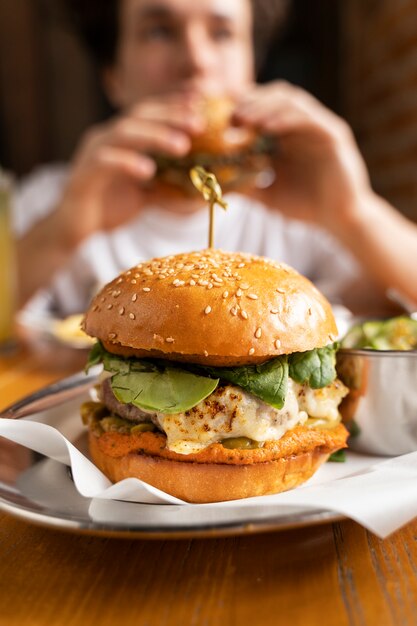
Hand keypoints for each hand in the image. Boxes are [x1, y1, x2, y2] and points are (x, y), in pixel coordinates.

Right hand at [56, 93, 202, 248]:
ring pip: (123, 133)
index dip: (173, 105)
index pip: (148, 113)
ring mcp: (91, 154)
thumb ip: (167, 184)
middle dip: (171, 116)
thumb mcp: (145, 194)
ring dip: (155, 136)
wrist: (73, 230)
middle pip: (139, 116)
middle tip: (199, 124)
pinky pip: (104, 162)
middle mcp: (104, 139)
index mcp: (119, 139)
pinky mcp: (83, 175)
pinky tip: (148, 171)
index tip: (201, 103)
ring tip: (182, 146)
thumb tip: (198, 184)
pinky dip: (127, 162)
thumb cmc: (108, 209)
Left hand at [234, 82, 369, 235]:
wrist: (338, 219)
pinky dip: (287, 119)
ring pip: (292, 101)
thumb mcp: (267, 195)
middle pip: (275, 96)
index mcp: (286, 134)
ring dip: (266, 106)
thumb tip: (216, 184)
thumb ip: (246, 186)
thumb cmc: (305, 206)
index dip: (241, 108)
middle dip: (251, 102)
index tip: (219, 121)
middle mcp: (302, 125)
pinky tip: (268, 128)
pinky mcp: (333, 135)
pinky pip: (309, 118)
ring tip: (244, 118)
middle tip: (230, 117)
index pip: (262, 106)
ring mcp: (318, 127)